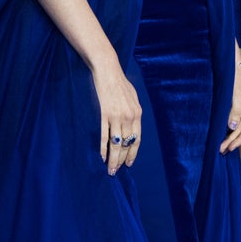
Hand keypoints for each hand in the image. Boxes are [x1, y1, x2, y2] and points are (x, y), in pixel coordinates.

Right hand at [91, 58, 142, 175]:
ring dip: (113, 159)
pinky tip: (102, 157)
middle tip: (117, 170)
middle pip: (127, 144)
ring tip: (110, 170)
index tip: (129, 163)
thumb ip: (133, 111)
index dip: (133, 153)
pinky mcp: (105, 114)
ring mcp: (117, 116)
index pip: (137, 139)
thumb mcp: (132, 96)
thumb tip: (132, 124)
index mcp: (137, 113)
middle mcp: (129, 117)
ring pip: (116, 144)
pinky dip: (104, 148)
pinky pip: (105, 136)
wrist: (108, 71)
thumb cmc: (120, 82)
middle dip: (122, 159)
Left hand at [220, 58, 240, 153]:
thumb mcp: (234, 93)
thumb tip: (233, 127)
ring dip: (230, 136)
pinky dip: (229, 129)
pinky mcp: (239, 108)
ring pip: (239, 127)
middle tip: (221, 150)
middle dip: (233, 140)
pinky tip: (223, 136)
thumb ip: (235, 110)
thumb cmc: (234, 76)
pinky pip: (235, 122)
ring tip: (221, 147)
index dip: (239, 139)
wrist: (230, 65)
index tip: (230, 146)